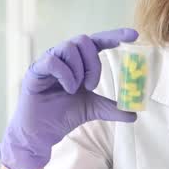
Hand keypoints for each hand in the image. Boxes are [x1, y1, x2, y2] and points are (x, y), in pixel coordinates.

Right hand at [0, 28, 138, 168]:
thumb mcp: (93, 109)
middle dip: (93, 63)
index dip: (114, 36)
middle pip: (83, 40)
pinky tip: (68, 89)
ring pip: (69, 47)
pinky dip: (65, 74)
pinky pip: (53, 60)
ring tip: (76, 89)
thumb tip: (134, 113)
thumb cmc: (63, 115)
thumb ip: (112, 108)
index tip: (134, 36)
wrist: (41, 133)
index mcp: (78, 62)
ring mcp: (48, 61)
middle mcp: (63, 57)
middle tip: (91, 85)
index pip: (97, 41)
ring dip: (79, 70)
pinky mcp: (35, 70)